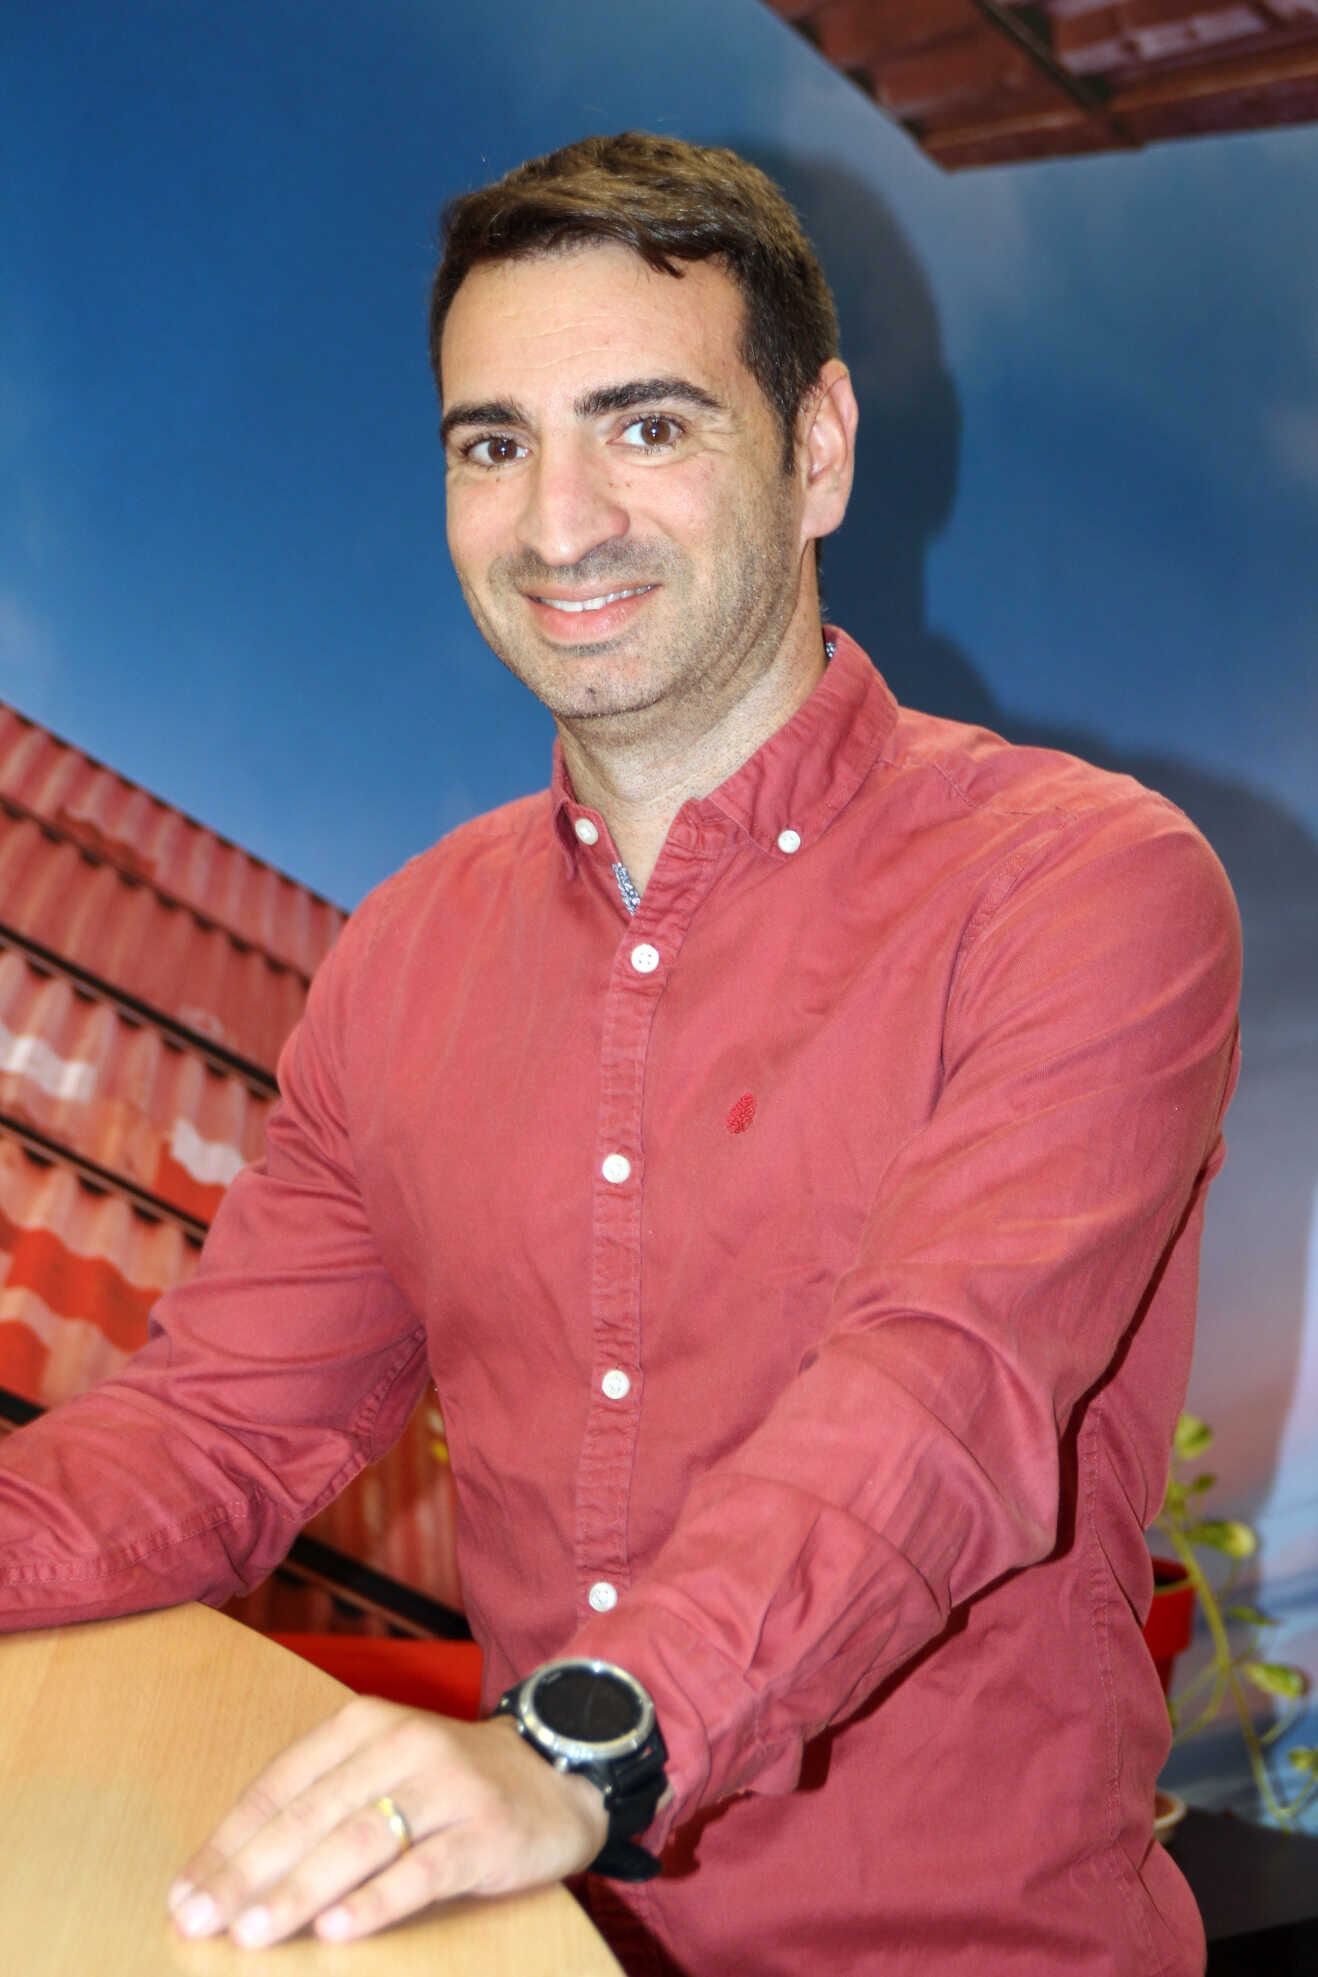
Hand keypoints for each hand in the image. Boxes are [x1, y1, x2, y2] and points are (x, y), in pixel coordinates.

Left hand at [167, 1698, 607, 1947]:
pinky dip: (376, 1899)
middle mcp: (403, 1744)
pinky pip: (423, 1867)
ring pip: (359, 1840)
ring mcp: (448, 1785)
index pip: (281, 1784)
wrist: (555, 1774)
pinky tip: (338, 1929)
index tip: (185, 1892)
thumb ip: (320, 1802)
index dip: (229, 1841)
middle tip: (201, 1922)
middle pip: (312, 1815)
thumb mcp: (383, 1768)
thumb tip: (232, 1871)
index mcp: (365, 1724)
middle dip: (248, 1874)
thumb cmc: (447, 1784)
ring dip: (298, 1890)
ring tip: (252, 1932)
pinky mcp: (486, 1830)